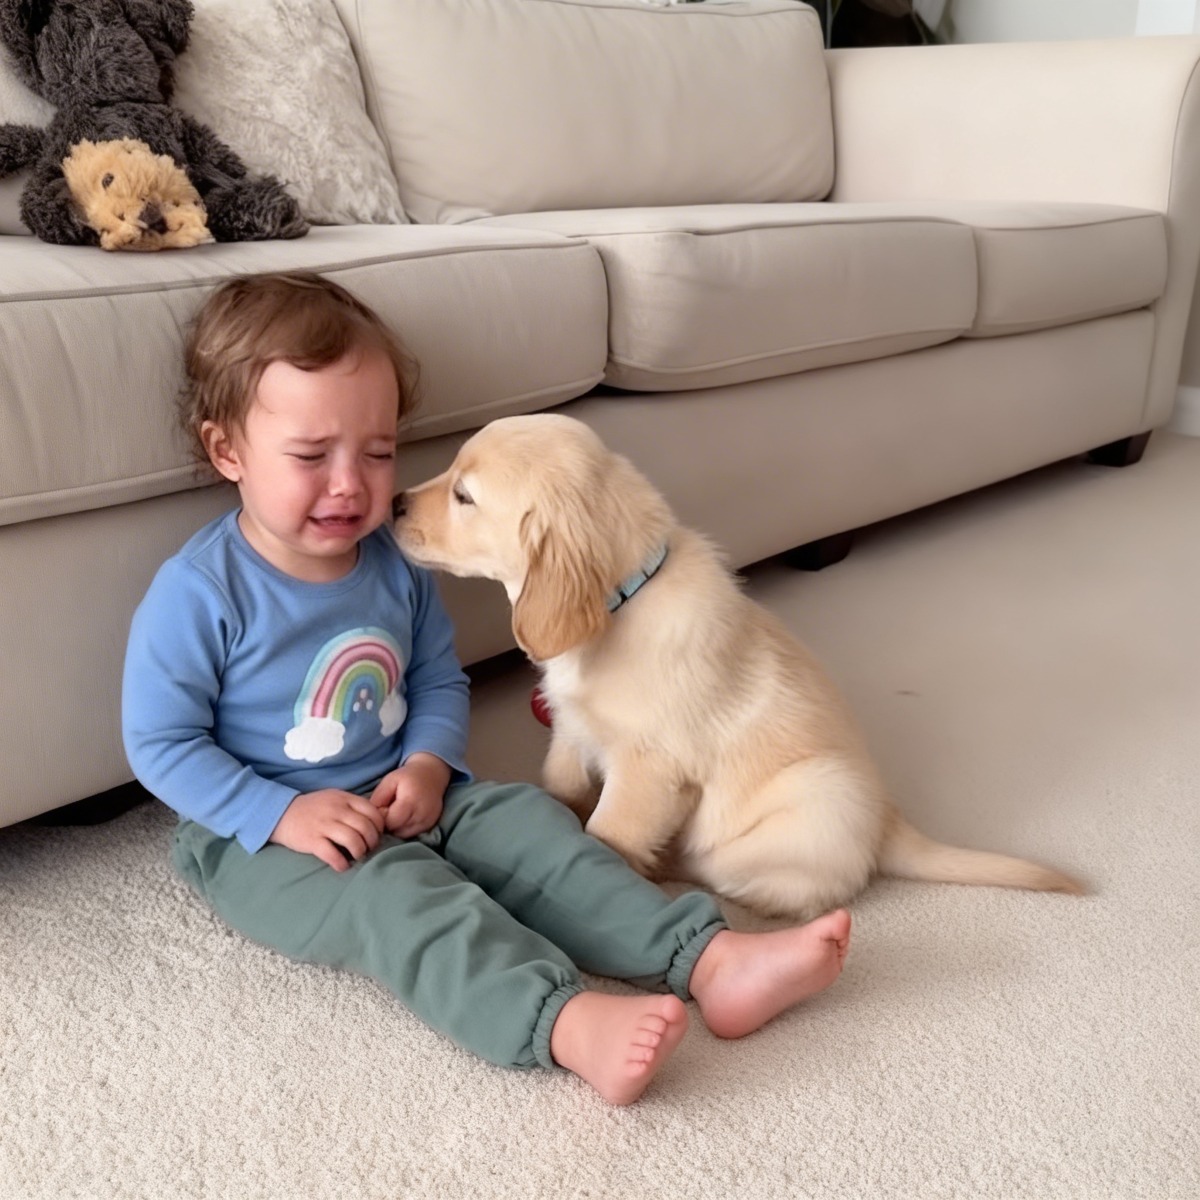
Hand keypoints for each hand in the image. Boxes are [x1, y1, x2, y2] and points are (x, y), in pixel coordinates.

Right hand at [268, 789, 385, 871]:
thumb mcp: (334, 798)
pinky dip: (341, 863)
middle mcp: (336, 810)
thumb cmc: (313, 808)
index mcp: (344, 798)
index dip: (379, 826)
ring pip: (353, 840)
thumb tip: (375, 821)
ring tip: (357, 856)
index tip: (377, 834)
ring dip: (360, 852)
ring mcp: (323, 825)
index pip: (372, 811)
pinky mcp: (311, 840)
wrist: (281, 813)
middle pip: (365, 827)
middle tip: (369, 849)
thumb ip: (352, 806)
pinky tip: (342, 866)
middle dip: (372, 842)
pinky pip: (332, 854)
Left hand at [370, 753, 450, 838]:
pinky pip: (413, 833)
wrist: (432, 774)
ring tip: (396, 813)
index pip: (389, 822)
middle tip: (388, 810)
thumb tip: (371, 817)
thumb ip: (378, 798)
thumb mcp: (389, 781)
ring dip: (397, 827)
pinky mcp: (430, 825)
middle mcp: (421, 814)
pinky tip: (405, 817)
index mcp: (410, 802)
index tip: (381, 808)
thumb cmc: (408, 776)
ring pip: (404, 834)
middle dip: (388, 824)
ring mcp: (427, 821)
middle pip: (396, 830)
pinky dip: (406, 828)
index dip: (381, 818)